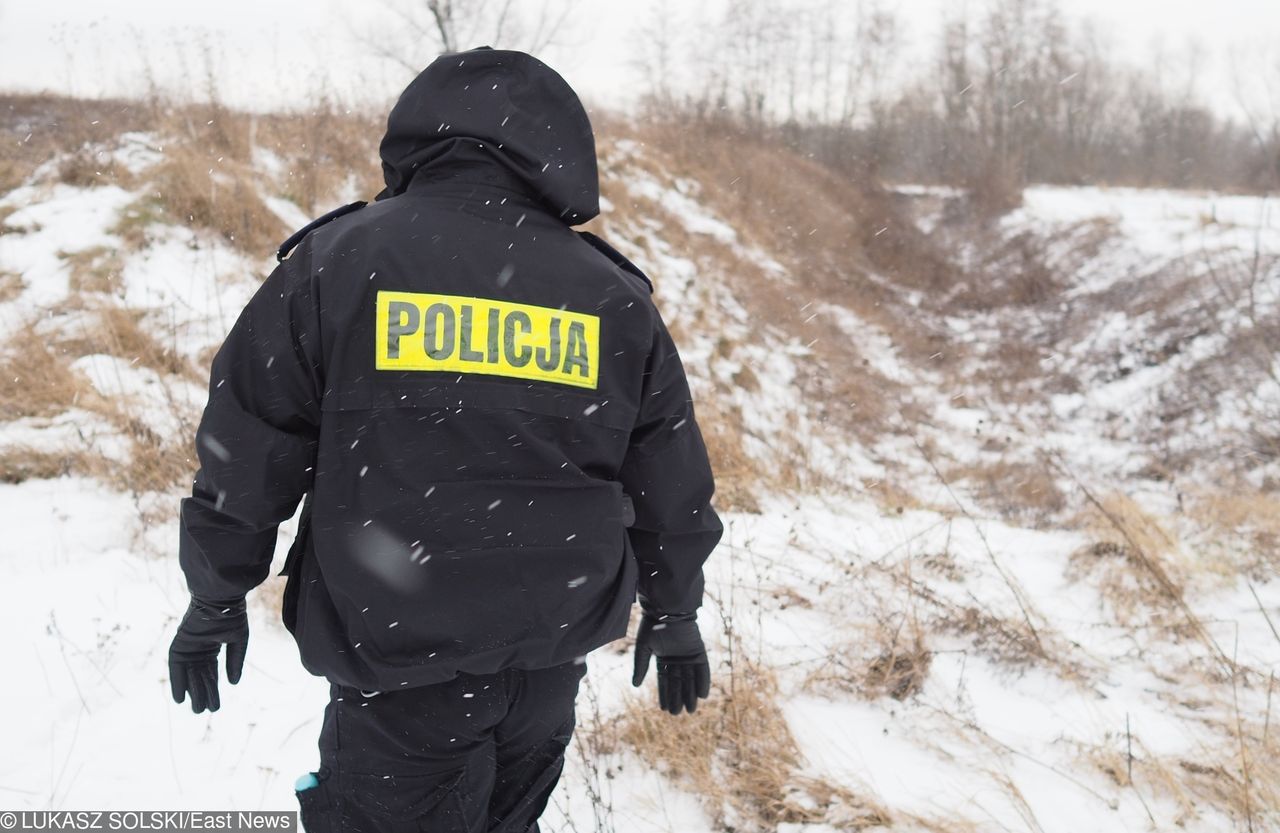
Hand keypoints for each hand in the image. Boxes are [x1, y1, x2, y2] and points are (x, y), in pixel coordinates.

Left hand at [168, 597, 248, 713]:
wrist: (220, 600)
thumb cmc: (232, 616)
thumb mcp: (238, 641)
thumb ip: (235, 661)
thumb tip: (233, 683)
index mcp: (212, 647)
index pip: (212, 673)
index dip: (213, 688)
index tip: (216, 705)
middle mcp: (198, 650)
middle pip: (200, 677)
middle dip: (203, 694)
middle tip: (206, 710)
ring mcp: (188, 649)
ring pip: (190, 676)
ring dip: (192, 692)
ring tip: (198, 710)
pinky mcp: (178, 647)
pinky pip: (176, 669)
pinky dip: (178, 683)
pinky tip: (180, 698)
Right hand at [631, 611, 709, 714]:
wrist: (666, 609)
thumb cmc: (652, 626)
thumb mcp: (643, 648)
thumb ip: (640, 666)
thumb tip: (635, 685)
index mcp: (663, 657)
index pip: (664, 680)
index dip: (665, 694)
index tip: (664, 709)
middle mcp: (676, 658)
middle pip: (678, 682)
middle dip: (678, 698)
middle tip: (677, 713)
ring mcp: (688, 655)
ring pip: (691, 679)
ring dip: (691, 694)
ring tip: (690, 710)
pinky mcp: (699, 651)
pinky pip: (703, 669)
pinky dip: (703, 681)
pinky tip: (702, 695)